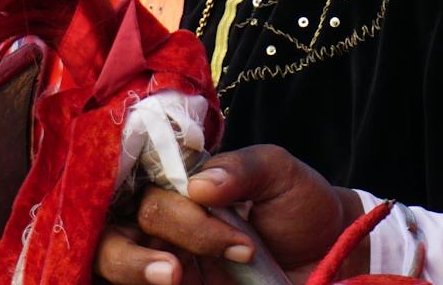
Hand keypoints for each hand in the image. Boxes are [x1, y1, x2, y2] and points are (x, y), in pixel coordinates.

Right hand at [95, 145, 364, 284]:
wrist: (330, 256)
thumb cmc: (299, 206)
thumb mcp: (280, 174)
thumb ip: (243, 168)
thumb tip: (200, 185)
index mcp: (181, 184)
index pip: (140, 175)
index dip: (156, 186)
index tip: (197, 196)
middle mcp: (165, 220)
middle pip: (124, 218)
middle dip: (167, 228)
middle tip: (212, 245)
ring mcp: (167, 259)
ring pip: (112, 257)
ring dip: (134, 264)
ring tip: (175, 275)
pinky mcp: (181, 284)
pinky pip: (135, 284)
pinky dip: (139, 281)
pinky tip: (174, 283)